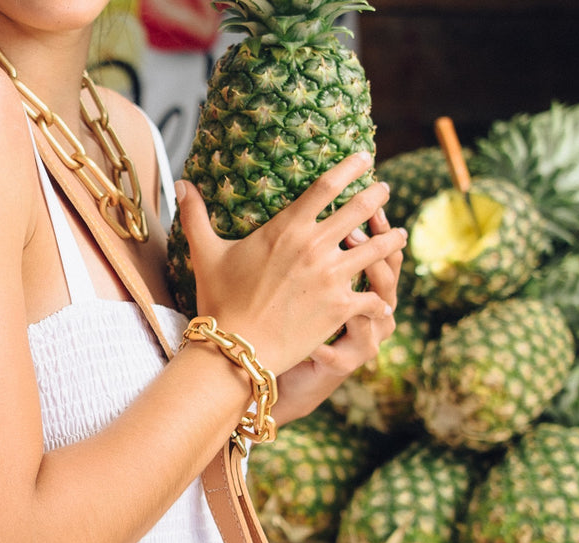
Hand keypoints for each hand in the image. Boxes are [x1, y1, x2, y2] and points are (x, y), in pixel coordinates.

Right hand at [175, 152, 406, 379]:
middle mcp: (316, 247)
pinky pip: (373, 297)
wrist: (236, 348)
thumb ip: (196, 216)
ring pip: (377, 250)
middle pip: (360, 210)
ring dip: (391, 240)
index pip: (327, 186)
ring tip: (398, 235)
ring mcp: (332, 277)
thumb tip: (180, 184)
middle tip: (384, 191)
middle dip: (377, 197)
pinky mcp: (341, 308)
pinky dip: (381, 299)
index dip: (351, 167)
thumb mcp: (206, 255)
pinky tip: (386, 299)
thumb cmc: (219, 302)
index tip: (365, 158)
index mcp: (288, 228)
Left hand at [268, 204, 404, 422]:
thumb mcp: (308, 280)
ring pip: (375, 313)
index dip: (378, 224)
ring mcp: (364, 338)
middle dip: (376, 250)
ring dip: (359, 296)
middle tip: (354, 230)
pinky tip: (309, 339)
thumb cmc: (294, 318)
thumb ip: (311, 242)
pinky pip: (338, 351)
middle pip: (387, 275)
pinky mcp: (343, 362)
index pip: (382, 247)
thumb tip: (299, 198)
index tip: (367, 201)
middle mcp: (375, 311)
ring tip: (336, 276)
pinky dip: (324, 344)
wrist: (284, 367)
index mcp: (367, 284)